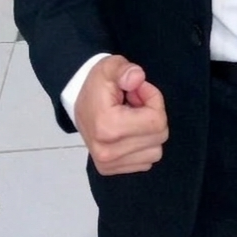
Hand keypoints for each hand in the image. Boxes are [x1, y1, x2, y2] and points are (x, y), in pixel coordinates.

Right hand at [75, 55, 168, 174]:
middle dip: (153, 114)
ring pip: (155, 151)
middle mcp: (107, 152)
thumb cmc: (97, 84)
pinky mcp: (110, 170)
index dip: (154, 100)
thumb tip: (138, 78)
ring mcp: (108, 164)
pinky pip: (146, 161)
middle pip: (159, 136)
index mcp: (108, 127)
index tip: (139, 90)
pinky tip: (129, 131)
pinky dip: (143, 145)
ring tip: (132, 117)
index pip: (156, 121)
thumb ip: (125, 70)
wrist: (78, 102)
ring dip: (149, 132)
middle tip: (135, 102)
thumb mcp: (110, 66)